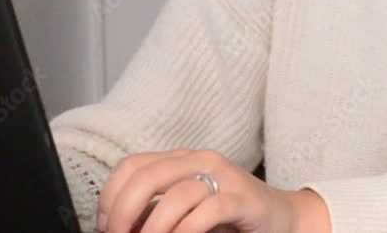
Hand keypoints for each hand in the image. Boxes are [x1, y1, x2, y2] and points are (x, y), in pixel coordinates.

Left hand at [96, 149, 329, 232]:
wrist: (282, 219)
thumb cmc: (228, 218)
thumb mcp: (185, 209)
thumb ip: (155, 211)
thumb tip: (115, 226)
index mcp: (182, 160)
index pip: (132, 166)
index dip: (110, 196)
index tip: (105, 226)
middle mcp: (201, 161)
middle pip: (148, 175)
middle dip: (123, 211)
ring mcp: (224, 177)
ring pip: (177, 193)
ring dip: (154, 227)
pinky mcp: (244, 199)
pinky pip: (208, 210)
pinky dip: (186, 230)